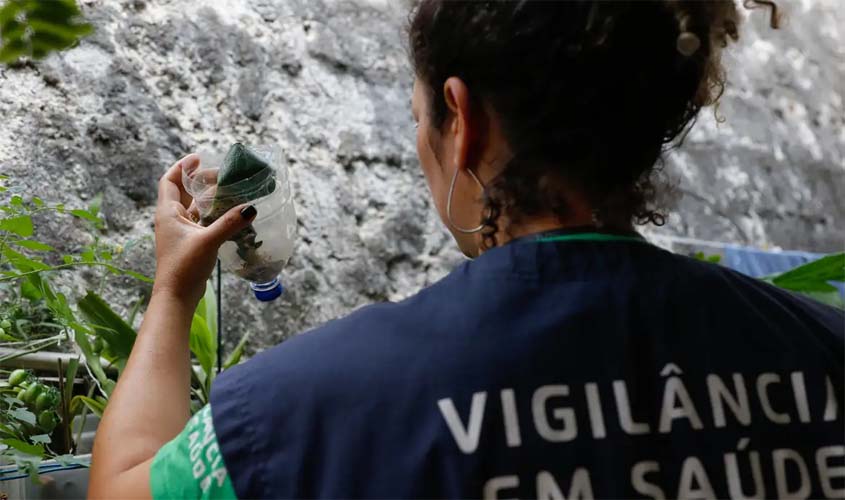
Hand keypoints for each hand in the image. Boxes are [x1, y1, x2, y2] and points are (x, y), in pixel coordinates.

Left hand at [151, 154, 256, 306]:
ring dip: (207, 198)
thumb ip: (229, 223)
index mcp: (168, 213)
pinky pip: (200, 221)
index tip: (198, 158)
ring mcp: (180, 232)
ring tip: (226, 190)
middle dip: (200, 181)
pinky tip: (227, 214)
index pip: (170, 181)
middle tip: (221, 175)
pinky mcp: (189, 243)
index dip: (182, 167)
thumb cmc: (184, 266)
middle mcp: (171, 219)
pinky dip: (211, 214)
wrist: (176, 296)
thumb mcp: (208, 241)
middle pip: (184, 192)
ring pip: (193, 207)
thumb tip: (250, 208)